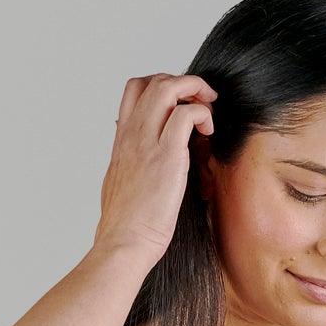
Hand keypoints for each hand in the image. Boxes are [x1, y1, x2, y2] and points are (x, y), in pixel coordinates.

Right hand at [94, 73, 216, 265]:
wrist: (123, 244)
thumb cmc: (124, 226)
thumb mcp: (118, 185)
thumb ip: (127, 165)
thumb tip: (133, 162)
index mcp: (122, 141)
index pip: (135, 90)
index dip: (161, 86)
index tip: (180, 104)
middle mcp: (132, 135)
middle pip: (153, 81)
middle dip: (183, 83)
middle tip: (202, 102)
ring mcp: (147, 143)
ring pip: (168, 88)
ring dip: (195, 90)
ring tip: (208, 111)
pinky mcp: (167, 156)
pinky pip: (187, 114)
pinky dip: (202, 114)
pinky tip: (208, 133)